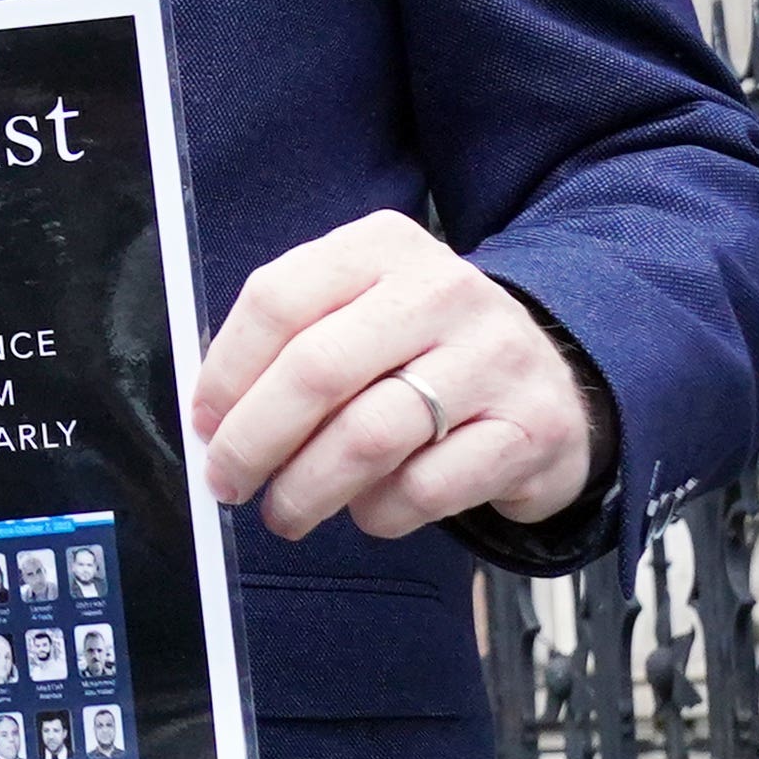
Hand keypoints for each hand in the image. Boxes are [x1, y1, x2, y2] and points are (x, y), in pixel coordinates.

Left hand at [187, 216, 595, 544]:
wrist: (554, 381)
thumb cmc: (428, 353)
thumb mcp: (364, 312)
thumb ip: (293, 343)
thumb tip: (214, 415)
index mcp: (385, 246)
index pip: (279, 298)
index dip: (226, 371)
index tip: (205, 424)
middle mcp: (444, 291)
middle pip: (317, 370)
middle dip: (253, 441)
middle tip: (229, 483)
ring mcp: (494, 359)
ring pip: (367, 437)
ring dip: (306, 490)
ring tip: (285, 512)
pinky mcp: (529, 430)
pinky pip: (423, 489)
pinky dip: (378, 513)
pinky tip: (369, 509)